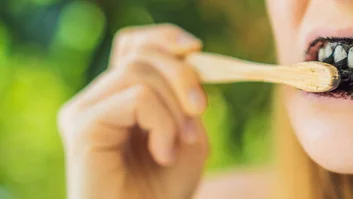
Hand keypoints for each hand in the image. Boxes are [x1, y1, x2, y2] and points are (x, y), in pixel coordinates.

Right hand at [58, 24, 208, 198]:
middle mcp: (97, 99)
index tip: (196, 49)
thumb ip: (187, 98)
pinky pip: (137, 97)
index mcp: (119, 97)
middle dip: (183, 77)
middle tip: (200, 112)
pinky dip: (163, 123)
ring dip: (175, 109)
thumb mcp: (188, 135)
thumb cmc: (164, 189)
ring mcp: (84, 110)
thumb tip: (189, 57)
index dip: (164, 39)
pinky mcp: (82, 125)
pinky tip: (163, 153)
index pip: (134, 46)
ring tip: (178, 146)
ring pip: (139, 73)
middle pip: (141, 54)